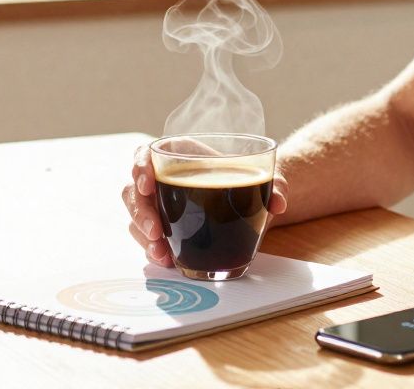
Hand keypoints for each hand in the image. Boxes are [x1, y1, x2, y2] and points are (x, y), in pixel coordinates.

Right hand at [122, 140, 289, 267]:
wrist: (252, 204)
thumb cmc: (250, 182)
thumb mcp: (266, 180)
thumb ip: (275, 186)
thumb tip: (279, 202)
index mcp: (178, 155)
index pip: (145, 154)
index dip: (140, 167)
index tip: (148, 185)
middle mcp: (161, 179)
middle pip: (134, 191)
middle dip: (141, 212)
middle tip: (155, 231)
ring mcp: (159, 205)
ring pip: (136, 217)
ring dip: (144, 235)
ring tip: (161, 252)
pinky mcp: (163, 228)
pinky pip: (148, 237)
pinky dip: (153, 249)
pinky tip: (167, 259)